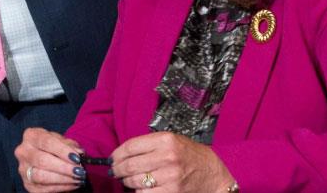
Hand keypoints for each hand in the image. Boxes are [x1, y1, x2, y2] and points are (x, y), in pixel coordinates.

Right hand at [14, 127, 85, 191]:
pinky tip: (73, 184)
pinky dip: (61, 187)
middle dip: (63, 167)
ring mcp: (23, 169)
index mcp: (31, 136)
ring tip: (78, 178)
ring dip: (63, 179)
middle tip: (79, 171)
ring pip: (41, 176)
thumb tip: (79, 153)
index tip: (77, 158)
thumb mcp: (62, 141)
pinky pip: (44, 188)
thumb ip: (70, 145)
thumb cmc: (55, 148)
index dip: (62, 150)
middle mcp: (23, 152)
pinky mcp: (28, 185)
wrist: (47, 160)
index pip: (46, 142)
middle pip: (42, 160)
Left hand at [111, 132, 233, 192]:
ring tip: (127, 180)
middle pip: (130, 165)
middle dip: (118, 169)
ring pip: (135, 181)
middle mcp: (167, 157)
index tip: (112, 158)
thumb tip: (123, 153)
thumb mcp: (173, 141)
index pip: (131, 146)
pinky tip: (141, 188)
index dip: (117, 154)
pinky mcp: (171, 192)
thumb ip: (150, 144)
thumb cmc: (191, 157)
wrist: (214, 175)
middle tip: (115, 171)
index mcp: (166, 140)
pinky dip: (139, 192)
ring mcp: (170, 176)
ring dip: (127, 182)